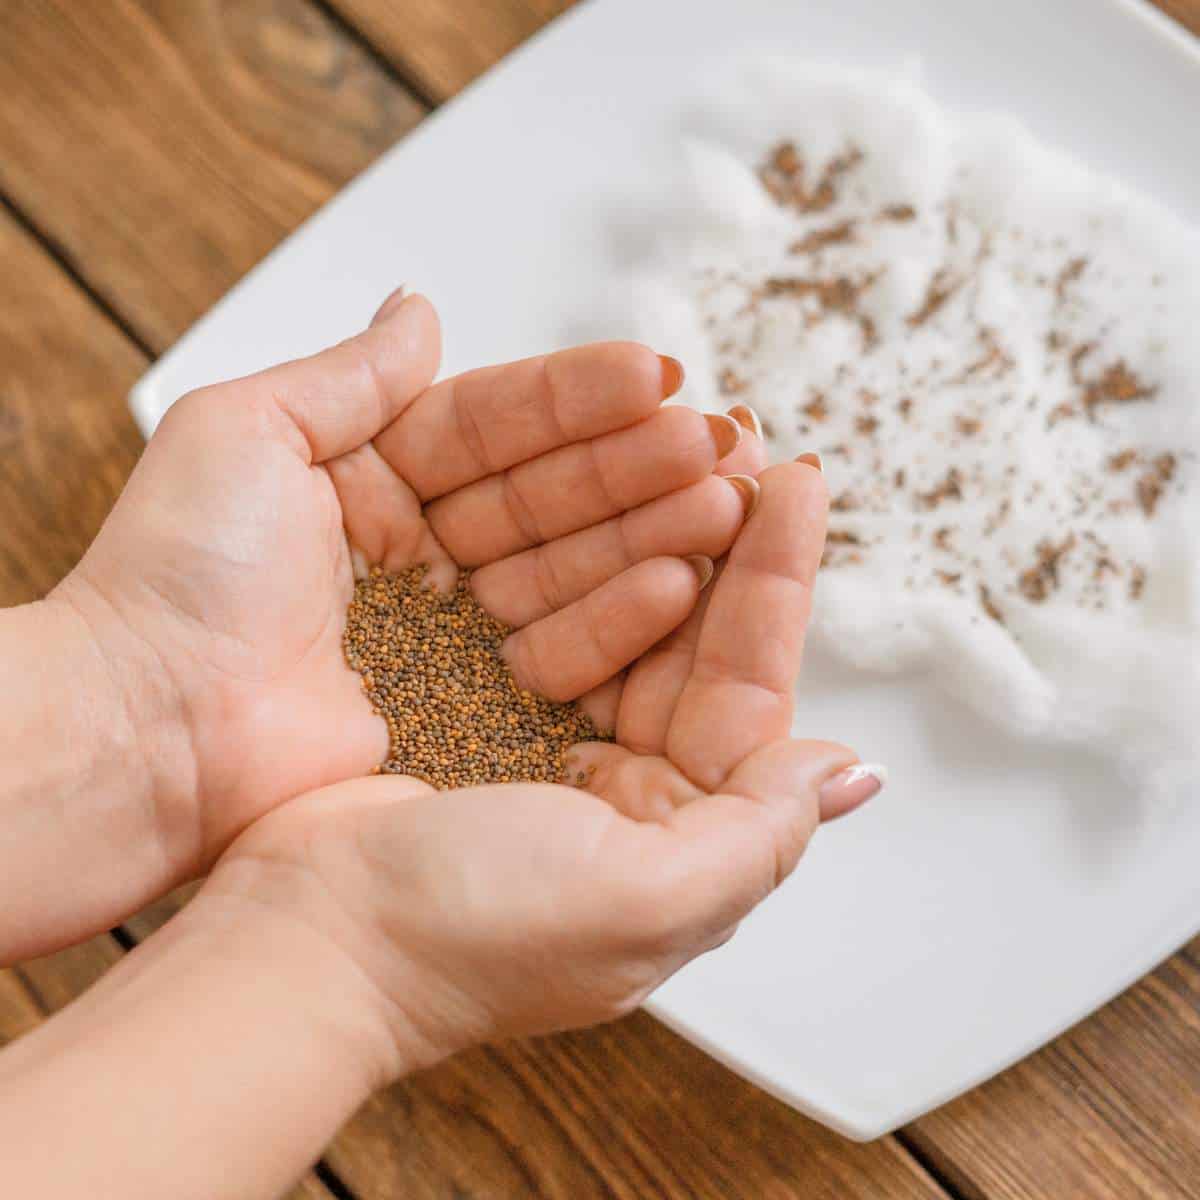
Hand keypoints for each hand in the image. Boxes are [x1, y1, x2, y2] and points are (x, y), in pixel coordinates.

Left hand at [57, 292, 752, 884]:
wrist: (146, 730)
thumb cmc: (175, 577)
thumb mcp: (247, 433)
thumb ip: (349, 372)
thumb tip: (419, 306)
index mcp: (373, 478)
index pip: (496, 423)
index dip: (576, 397)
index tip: (657, 371)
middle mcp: (423, 550)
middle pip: (549, 492)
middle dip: (635, 462)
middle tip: (717, 437)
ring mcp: (453, 629)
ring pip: (568, 562)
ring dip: (648, 526)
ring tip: (722, 495)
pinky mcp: (473, 703)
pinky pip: (560, 646)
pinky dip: (619, 611)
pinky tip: (680, 577)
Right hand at [201, 462, 881, 1077]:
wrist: (307, 942)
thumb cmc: (472, 935)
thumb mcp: (643, 898)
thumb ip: (760, 834)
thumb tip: (854, 774)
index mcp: (678, 831)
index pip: (749, 689)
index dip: (776, 585)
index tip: (795, 485)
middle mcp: (624, 785)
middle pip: (691, 642)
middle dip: (721, 540)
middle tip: (735, 439)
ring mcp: (546, 740)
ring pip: (619, 614)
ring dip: (648, 528)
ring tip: (677, 443)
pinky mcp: (472, 704)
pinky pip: (540, 614)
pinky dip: (567, 553)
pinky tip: (590, 494)